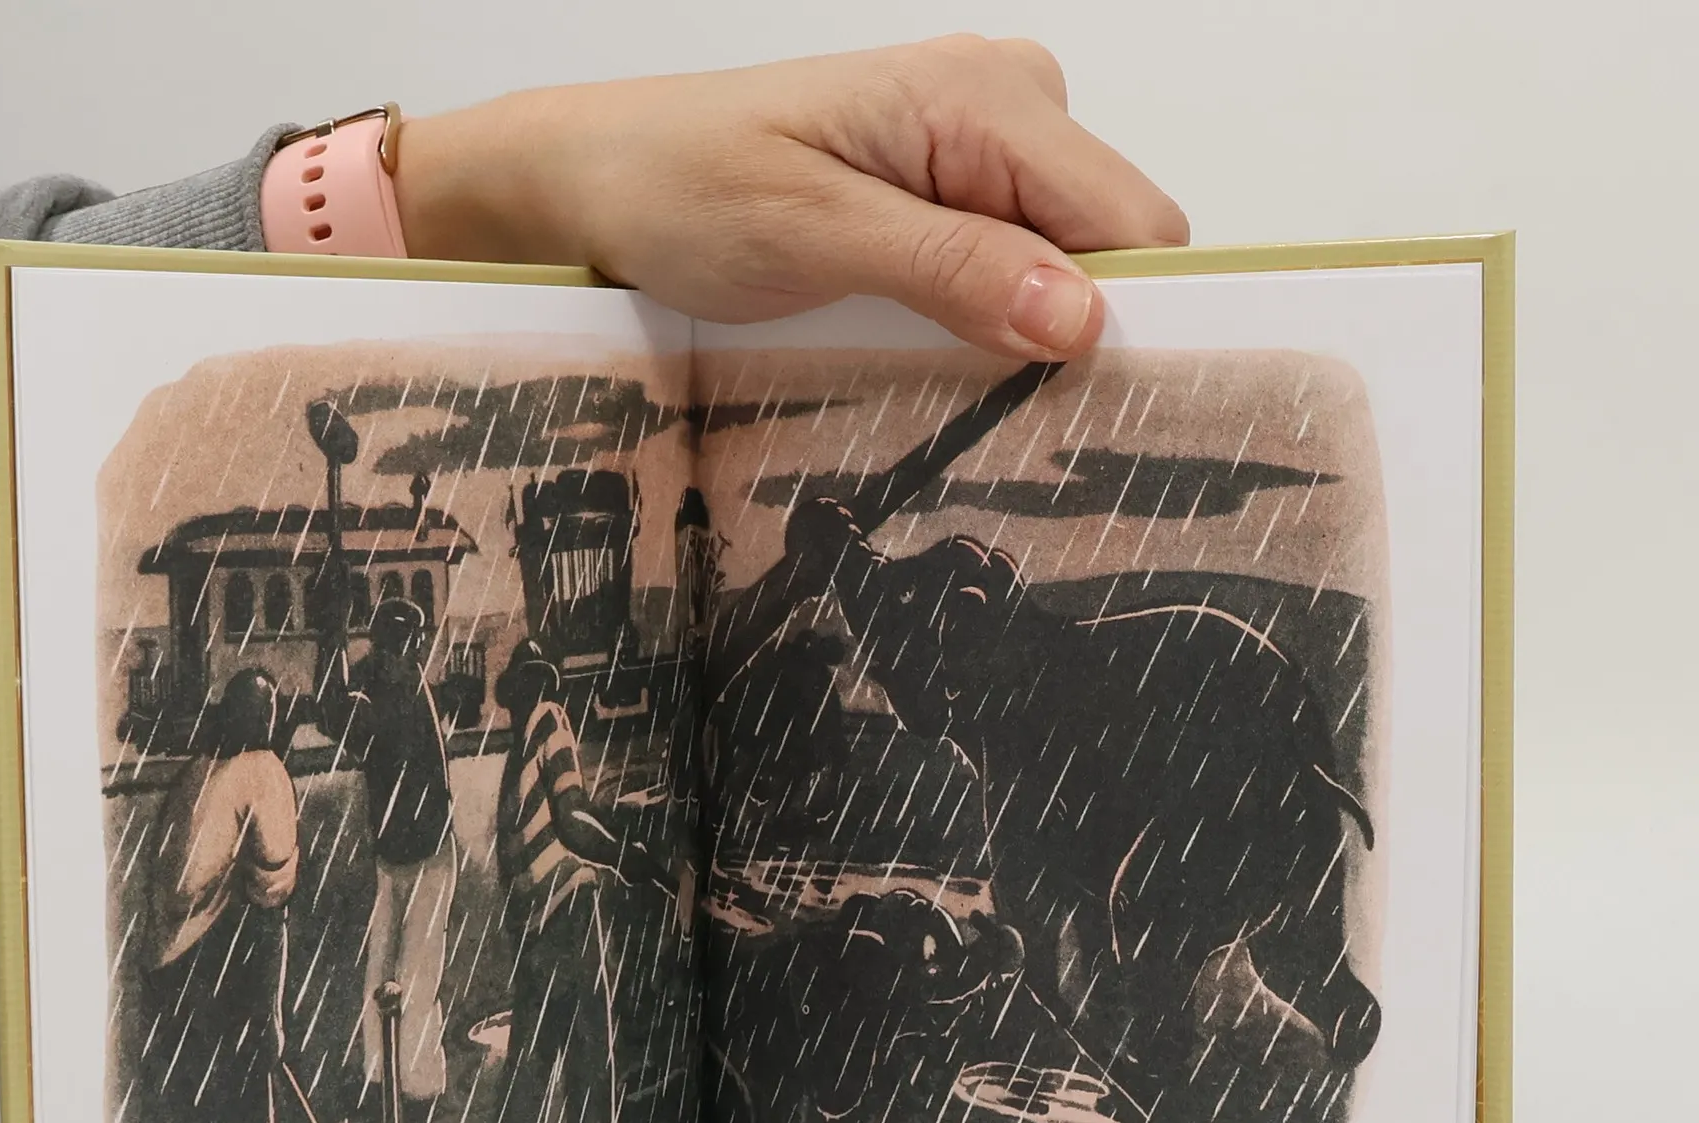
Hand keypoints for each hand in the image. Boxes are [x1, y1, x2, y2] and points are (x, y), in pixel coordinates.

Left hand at [393, 37, 1187, 358]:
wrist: (604, 180)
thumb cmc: (686, 189)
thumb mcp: (815, 235)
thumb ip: (953, 270)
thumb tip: (1080, 319)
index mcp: (988, 98)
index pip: (1132, 224)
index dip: (1127, 320)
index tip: (1086, 411)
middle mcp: (1008, 105)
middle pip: (1112, 246)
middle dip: (1074, 332)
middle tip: (993, 411)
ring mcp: (981, 145)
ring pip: (1068, 263)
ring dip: (1025, 333)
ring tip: (942, 376)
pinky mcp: (951, 190)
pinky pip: (1016, 264)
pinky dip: (991, 319)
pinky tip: (935, 351)